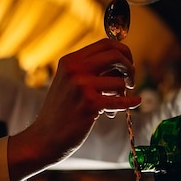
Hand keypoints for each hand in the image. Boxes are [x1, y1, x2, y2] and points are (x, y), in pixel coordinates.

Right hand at [8, 39, 139, 180]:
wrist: (45, 137)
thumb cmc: (61, 112)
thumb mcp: (69, 82)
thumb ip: (90, 70)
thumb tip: (122, 62)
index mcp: (70, 60)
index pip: (105, 43)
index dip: (123, 51)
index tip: (128, 63)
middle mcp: (75, 69)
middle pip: (116, 55)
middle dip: (130, 67)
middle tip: (130, 80)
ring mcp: (82, 86)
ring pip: (120, 81)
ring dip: (124, 92)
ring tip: (115, 102)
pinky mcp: (90, 104)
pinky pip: (121, 100)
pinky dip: (132, 102)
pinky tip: (136, 102)